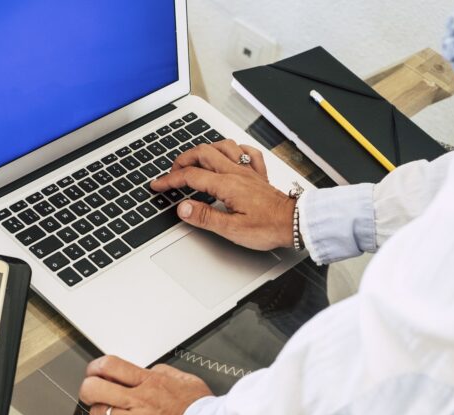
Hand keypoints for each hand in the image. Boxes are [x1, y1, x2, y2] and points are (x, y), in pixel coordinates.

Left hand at [78, 356, 213, 414]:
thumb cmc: (204, 413)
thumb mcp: (187, 381)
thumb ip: (164, 373)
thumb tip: (148, 371)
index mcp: (150, 382)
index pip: (110, 366)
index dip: (95, 367)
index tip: (94, 372)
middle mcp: (138, 401)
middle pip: (94, 389)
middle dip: (88, 390)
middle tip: (92, 394)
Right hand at [150, 140, 295, 250]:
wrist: (295, 223)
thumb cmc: (268, 227)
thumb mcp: (231, 229)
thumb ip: (205, 217)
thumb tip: (183, 208)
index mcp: (226, 185)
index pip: (191, 177)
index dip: (170, 180)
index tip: (158, 185)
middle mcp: (236, 173)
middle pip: (203, 153)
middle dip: (183, 159)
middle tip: (172, 171)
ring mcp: (248, 171)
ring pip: (223, 146)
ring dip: (206, 149)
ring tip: (195, 159)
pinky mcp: (259, 175)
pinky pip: (247, 153)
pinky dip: (235, 150)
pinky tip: (231, 155)